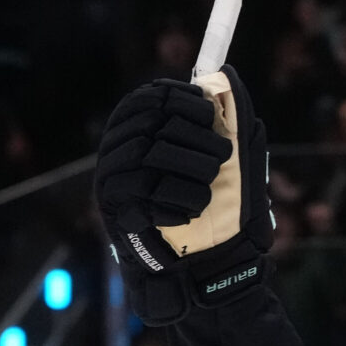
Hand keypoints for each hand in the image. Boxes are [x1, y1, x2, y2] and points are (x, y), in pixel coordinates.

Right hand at [93, 65, 273, 324]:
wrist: (208, 272)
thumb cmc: (220, 214)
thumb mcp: (233, 164)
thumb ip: (230, 121)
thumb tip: (227, 73)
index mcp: (140, 134)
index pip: (152, 98)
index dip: (184, 100)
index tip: (210, 114)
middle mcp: (117, 152)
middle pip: (153, 123)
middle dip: (198, 138)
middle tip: (223, 158)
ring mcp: (112, 181)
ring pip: (151, 155)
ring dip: (195, 170)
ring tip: (210, 189)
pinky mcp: (116, 212)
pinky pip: (148, 192)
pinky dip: (182, 201)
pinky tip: (192, 213)